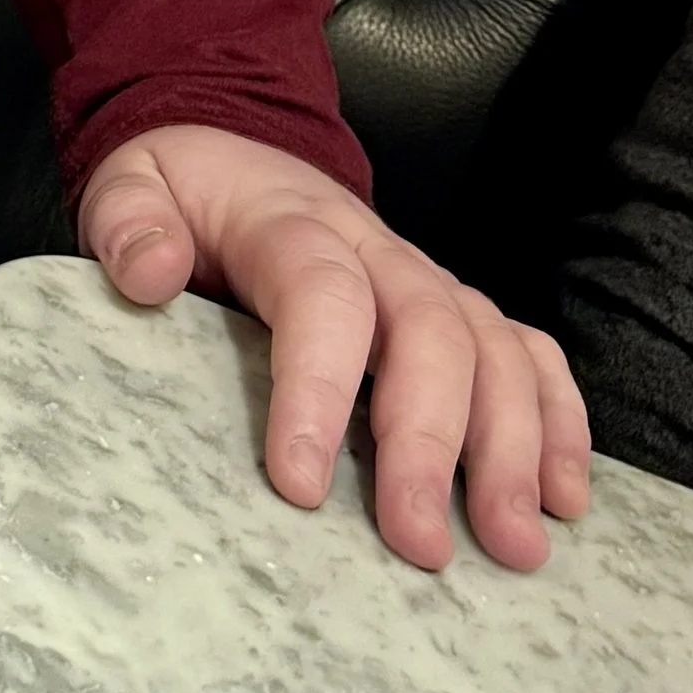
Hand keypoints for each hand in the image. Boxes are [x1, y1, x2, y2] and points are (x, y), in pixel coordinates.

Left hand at [80, 121, 590, 572]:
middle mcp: (374, 248)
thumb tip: (149, 273)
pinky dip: (557, 418)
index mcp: (290, 221)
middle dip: (430, 441)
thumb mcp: (130, 184)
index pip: (320, 293)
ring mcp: (423, 278)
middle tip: (417, 543)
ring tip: (512, 542)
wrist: (233, 149)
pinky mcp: (454, 308)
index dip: (317, 386)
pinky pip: (526, 350)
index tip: (299, 483)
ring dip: (513, 446)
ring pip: (492, 348)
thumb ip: (130, 222)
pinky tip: (562, 494)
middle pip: (429, 331)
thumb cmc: (183, 192)